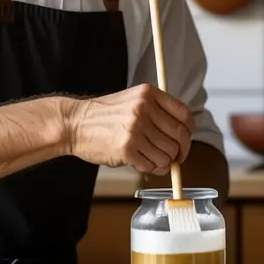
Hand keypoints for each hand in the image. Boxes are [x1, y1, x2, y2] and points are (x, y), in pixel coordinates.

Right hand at [64, 84, 192, 173]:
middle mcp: (144, 109)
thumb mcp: (132, 100)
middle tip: (175, 158)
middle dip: (181, 152)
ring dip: (163, 162)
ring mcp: (135, 129)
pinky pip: (151, 165)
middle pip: (179, 137)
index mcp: (149, 94)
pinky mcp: (126, 149)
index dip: (189, 131)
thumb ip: (156, 111)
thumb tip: (182, 136)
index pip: (184, 114)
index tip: (185, 139)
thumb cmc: (103, 116)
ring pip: (167, 154)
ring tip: (151, 160)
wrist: (74, 124)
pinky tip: (140, 163)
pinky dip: (150, 169)